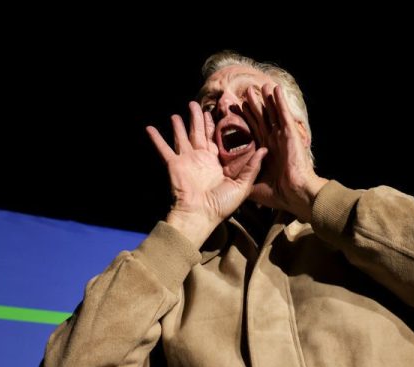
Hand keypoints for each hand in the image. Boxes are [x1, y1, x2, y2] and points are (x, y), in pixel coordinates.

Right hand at [147, 102, 267, 246]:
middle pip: (200, 133)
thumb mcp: (242, 186)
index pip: (218, 138)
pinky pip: (164, 149)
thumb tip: (265, 149)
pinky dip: (156, 139)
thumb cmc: (221, 204)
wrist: (199, 215)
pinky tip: (149, 128)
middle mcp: (202, 158)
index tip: (219, 110)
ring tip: (177, 113)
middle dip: (198, 118)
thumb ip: (252, 167)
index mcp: (218, 162)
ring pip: (182, 136)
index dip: (218, 125)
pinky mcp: (174, 164)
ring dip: (179, 125)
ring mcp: (187, 160)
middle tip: (195, 104)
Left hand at [241, 84, 326, 221]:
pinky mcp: (290, 134)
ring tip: (260, 86)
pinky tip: (276, 89)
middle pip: (262, 119)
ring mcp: (282, 137)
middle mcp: (274, 142)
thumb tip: (228, 181)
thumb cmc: (277, 194)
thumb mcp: (252, 186)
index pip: (254, 131)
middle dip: (254, 106)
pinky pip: (283, 114)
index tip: (236, 108)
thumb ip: (243, 179)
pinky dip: (280, 101)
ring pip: (272, 113)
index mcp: (265, 152)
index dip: (246, 119)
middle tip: (246, 93)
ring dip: (266, 100)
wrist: (294, 194)